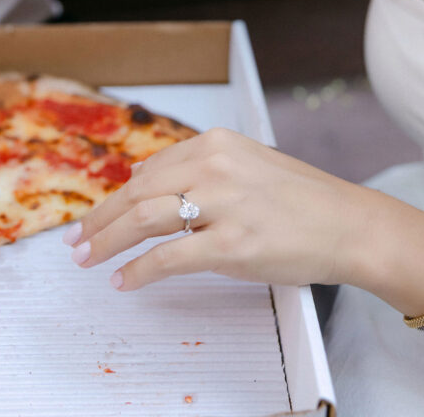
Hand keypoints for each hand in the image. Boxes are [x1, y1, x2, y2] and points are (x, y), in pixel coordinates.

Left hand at [63, 127, 368, 291]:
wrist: (348, 224)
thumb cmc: (301, 198)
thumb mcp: (247, 162)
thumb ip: (197, 166)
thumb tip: (141, 177)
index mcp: (216, 142)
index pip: (151, 169)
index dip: (117, 195)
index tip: (97, 214)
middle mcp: (215, 166)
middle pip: (139, 192)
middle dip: (100, 218)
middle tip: (75, 240)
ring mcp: (223, 205)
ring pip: (145, 220)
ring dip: (108, 241)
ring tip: (86, 259)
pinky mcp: (231, 245)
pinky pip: (169, 257)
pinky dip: (139, 271)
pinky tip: (124, 281)